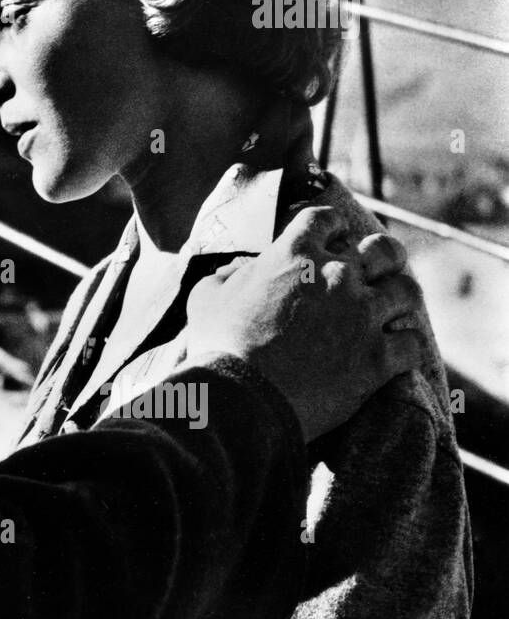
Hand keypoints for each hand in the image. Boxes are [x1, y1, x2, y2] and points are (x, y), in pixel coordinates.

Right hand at [184, 207, 423, 441]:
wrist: (243, 398)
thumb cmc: (219, 345)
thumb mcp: (206, 298)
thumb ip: (227, 275)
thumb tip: (240, 269)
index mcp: (295, 254)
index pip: (325, 220)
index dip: (330, 227)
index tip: (329, 239)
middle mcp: (337, 276)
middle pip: (384, 249)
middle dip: (383, 256)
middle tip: (374, 271)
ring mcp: (363, 316)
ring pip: (406, 292)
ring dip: (397, 301)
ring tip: (387, 314)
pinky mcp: (379, 358)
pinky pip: (413, 344)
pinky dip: (405, 347)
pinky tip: (393, 353)